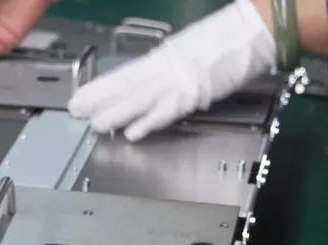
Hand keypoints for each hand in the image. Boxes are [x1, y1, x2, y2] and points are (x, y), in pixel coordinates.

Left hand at [68, 0, 275, 140]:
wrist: (253, 28)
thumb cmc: (224, 40)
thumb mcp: (185, 52)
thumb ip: (164, 70)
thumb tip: (145, 87)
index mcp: (162, 58)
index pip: (124, 75)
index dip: (100, 88)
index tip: (80, 97)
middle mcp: (164, 69)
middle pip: (125, 88)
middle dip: (98, 101)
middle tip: (74, 111)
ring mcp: (177, 81)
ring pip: (139, 100)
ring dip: (116, 114)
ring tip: (95, 125)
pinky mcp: (193, 94)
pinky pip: (167, 111)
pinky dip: (149, 122)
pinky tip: (132, 133)